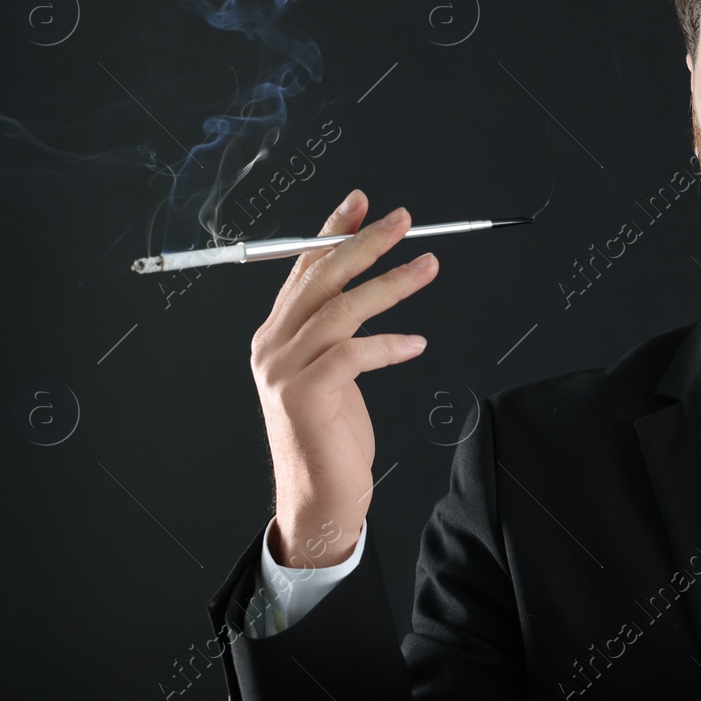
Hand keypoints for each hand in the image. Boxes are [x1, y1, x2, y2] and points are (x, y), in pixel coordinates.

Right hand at [248, 189, 439, 568]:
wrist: (318, 497)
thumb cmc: (330, 434)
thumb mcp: (331, 371)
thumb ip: (335, 331)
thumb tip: (365, 284)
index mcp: (275, 334)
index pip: (302, 268)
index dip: (331, 231)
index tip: (361, 202)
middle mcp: (272, 345)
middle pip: (320, 277)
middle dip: (364, 242)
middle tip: (404, 220)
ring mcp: (284, 370)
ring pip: (341, 308)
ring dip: (391, 282)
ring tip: (429, 266)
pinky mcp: (306, 394)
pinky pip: (354, 353)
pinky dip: (390, 344)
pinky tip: (417, 343)